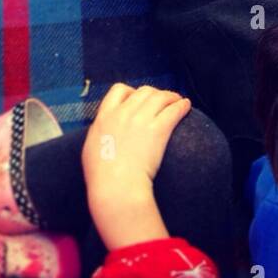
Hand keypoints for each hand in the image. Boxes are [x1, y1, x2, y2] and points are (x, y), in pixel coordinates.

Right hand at [82, 83, 191, 250]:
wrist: (116, 187)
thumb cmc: (101, 177)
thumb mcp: (90, 149)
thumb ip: (98, 134)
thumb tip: (103, 133)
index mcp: (105, 116)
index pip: (119, 90)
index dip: (131, 92)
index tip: (138, 99)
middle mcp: (123, 113)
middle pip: (143, 92)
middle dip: (155, 94)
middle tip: (163, 101)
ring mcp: (140, 119)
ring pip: (160, 97)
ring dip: (171, 97)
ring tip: (178, 101)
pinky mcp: (157, 129)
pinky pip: (173, 110)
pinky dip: (182, 106)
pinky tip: (186, 106)